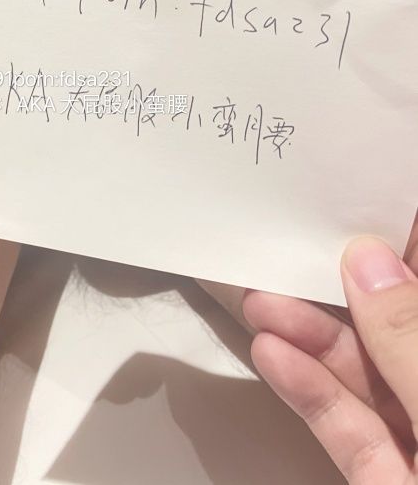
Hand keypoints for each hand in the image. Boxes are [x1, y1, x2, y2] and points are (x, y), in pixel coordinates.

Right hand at [243, 235, 417, 483]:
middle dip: (338, 287)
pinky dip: (307, 391)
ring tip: (261, 303)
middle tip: (291, 252)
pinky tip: (272, 356)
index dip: (397, 243)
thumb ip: (407, 339)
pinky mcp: (389, 480)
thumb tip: (369, 265)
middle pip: (394, 324)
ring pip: (365, 373)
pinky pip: (347, 426)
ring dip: (308, 336)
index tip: (349, 207)